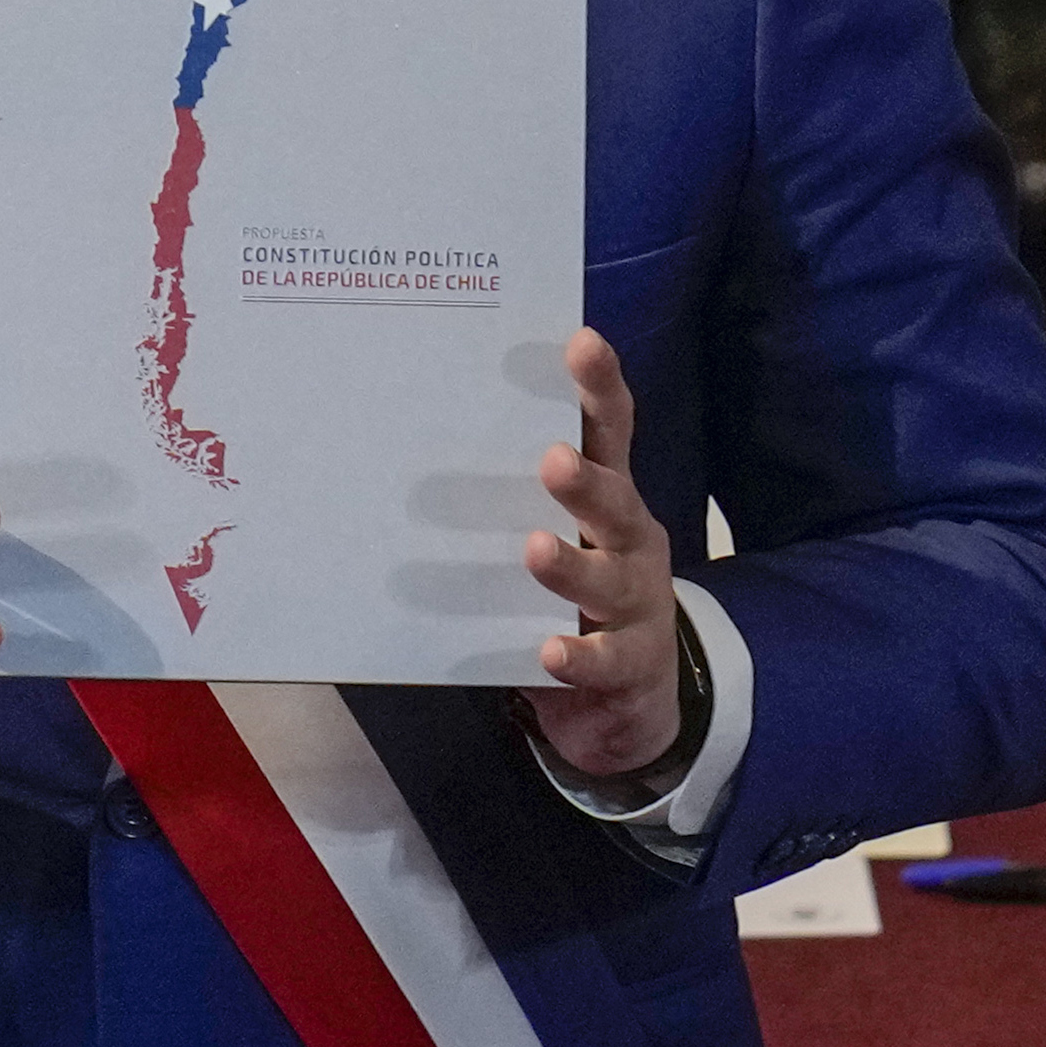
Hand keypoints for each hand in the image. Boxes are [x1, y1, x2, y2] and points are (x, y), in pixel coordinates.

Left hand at [522, 328, 689, 787]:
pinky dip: (575, 657)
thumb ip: (502, 501)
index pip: (610, 434)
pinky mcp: (632, 666)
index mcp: (607, 500)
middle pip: (616, 502)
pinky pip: (603, 662)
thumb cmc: (570, 599)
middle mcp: (630, 542)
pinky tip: (548, 652)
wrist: (625, 702)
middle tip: (551, 460)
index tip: (582, 344)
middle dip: (585, 482)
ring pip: (608, 581)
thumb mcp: (548, 539)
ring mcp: (637, 605)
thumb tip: (408, 440)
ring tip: (535, 551)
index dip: (600, 389)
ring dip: (571, 567)